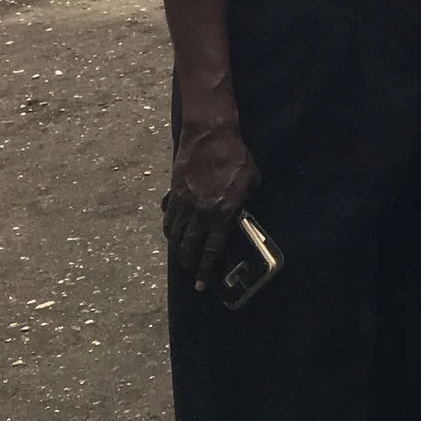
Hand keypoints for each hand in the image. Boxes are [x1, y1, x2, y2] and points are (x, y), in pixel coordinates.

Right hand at [163, 115, 257, 291]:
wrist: (209, 136)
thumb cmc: (235, 156)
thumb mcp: (251, 180)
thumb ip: (246, 200)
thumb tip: (243, 213)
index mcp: (223, 211)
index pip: (212, 249)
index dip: (206, 269)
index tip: (202, 284)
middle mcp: (201, 213)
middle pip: (190, 247)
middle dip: (189, 264)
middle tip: (191, 272)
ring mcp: (184, 204)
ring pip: (175, 236)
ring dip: (178, 250)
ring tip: (182, 257)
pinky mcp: (173, 194)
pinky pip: (169, 220)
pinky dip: (169, 231)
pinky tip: (173, 235)